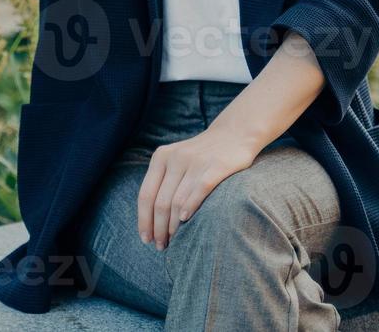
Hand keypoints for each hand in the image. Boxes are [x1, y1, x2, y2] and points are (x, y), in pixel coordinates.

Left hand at [136, 124, 260, 250]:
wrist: (234, 133)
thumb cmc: (201, 155)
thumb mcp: (176, 160)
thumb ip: (163, 182)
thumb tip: (150, 220)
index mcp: (161, 157)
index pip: (146, 194)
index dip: (144, 220)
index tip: (145, 238)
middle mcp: (175, 158)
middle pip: (160, 202)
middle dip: (158, 228)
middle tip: (161, 245)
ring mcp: (196, 161)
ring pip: (177, 201)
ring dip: (172, 226)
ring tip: (173, 240)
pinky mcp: (216, 166)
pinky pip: (199, 190)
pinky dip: (190, 207)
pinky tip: (185, 220)